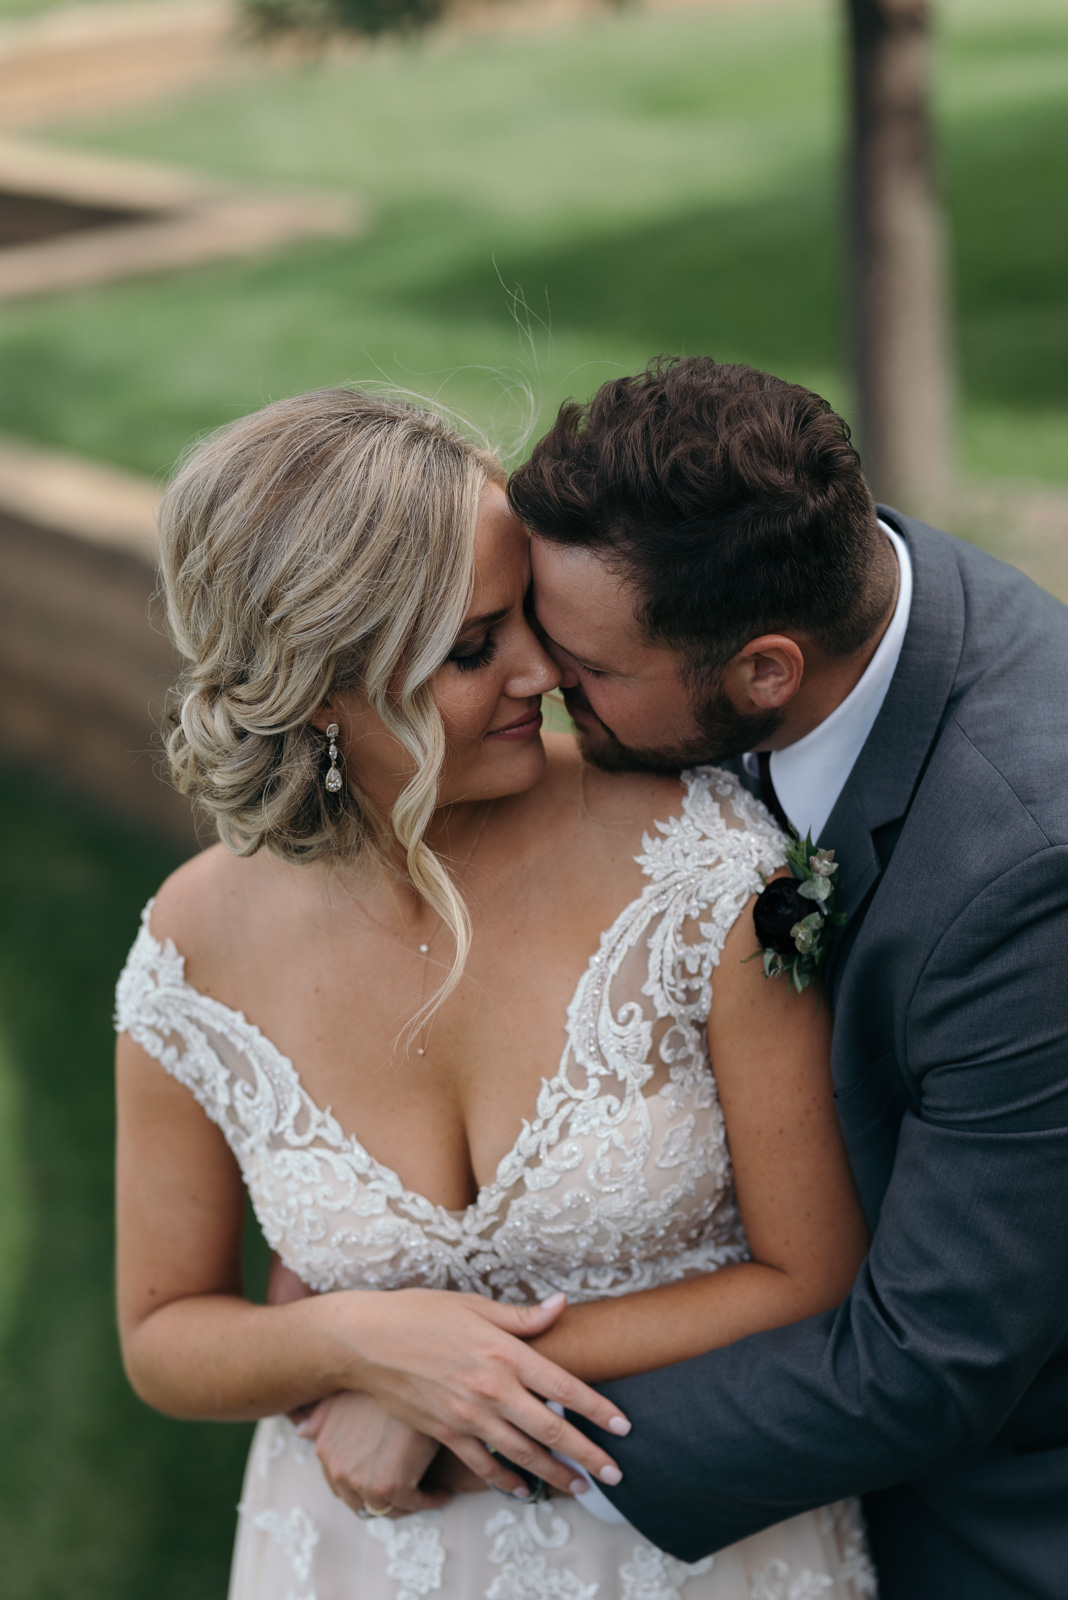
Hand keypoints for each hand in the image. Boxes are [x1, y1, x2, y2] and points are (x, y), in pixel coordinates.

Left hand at [296, 1391, 447, 1517]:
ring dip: (408, 1504)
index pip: (342, 1487)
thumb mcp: (343, 1395)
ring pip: (389, 1509)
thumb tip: (301, 1431)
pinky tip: (441, 1491)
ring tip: (426, 1491)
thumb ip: (321, 1416)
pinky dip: (430, 1499)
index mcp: (325, 1451)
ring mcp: (362, 1480)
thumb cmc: (381, 1382)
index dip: (366, 1487)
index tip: (388, 1478)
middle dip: (385, 1501)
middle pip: (364, 1505)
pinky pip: (415, 1504)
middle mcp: (338, 1470)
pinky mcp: (391, 1486)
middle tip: (409, 1489)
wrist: (413, 1374)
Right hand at [323, 1288, 630, 1500]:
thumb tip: (562, 1305)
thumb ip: (522, 1316)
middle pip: (551, 1430)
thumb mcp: (475, 1305)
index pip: (564, 1387)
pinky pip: (483, 1465)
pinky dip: (506, 1481)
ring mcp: (468, 1416)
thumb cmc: (422, 1313)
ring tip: (581, 1486)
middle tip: (616, 1475)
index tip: (624, 1427)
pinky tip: (523, 1490)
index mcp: (504, 1352)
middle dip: (588, 1454)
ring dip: (555, 1474)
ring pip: (523, 1455)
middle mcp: (492, 1388)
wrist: (367, 1340)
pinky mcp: (445, 1433)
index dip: (597, 1409)